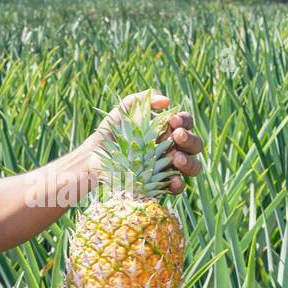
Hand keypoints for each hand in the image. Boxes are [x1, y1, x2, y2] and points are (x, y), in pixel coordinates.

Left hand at [87, 89, 204, 195]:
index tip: (172, 120)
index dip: (184, 120)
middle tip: (176, 136)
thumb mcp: (123, 112)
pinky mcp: (161, 186)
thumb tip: (166, 101)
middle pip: (194, 144)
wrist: (93, 159)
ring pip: (193, 166)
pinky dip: (179, 184)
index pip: (186, 123)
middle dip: (189, 139)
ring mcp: (169, 169)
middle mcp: (173, 148)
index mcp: (168, 130)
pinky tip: (173, 180)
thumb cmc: (111, 133)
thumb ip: (141, 100)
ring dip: (189, 162)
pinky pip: (178, 187)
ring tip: (176, 159)